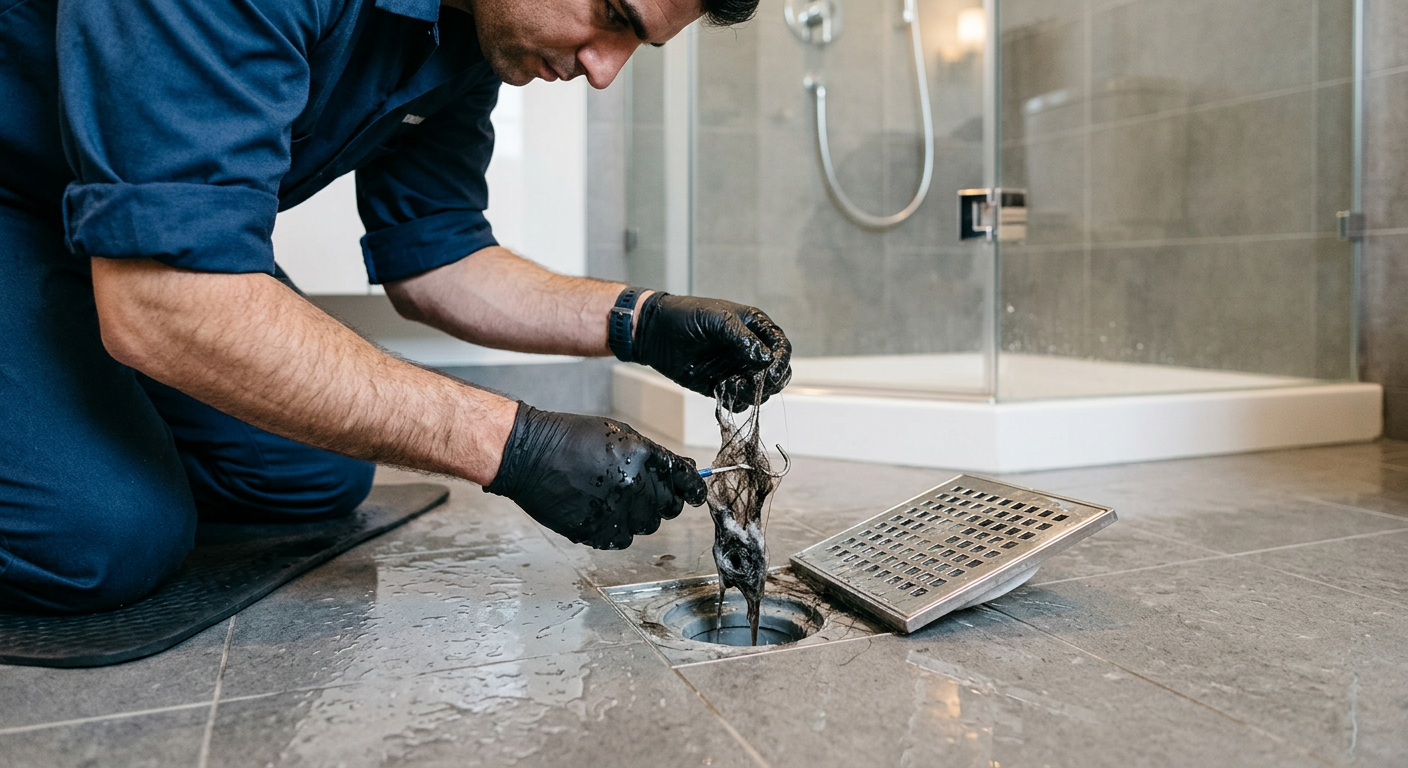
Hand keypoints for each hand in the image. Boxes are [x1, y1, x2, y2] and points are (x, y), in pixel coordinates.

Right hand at [484, 404, 707, 549]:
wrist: (530, 456)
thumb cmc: (571, 438)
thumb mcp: (618, 434)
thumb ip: (653, 455)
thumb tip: (683, 472)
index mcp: (643, 458)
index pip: (685, 482)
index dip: (694, 490)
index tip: (695, 495)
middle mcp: (634, 486)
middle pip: (669, 507)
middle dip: (662, 500)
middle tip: (644, 491)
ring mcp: (615, 512)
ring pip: (647, 525)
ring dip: (638, 515)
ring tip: (614, 498)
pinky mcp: (596, 531)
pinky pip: (622, 539)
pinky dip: (617, 529)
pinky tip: (601, 512)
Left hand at [634, 294, 791, 411]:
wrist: (656, 333)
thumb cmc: (686, 316)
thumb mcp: (718, 319)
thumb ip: (743, 338)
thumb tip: (765, 358)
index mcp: (754, 328)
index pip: (781, 347)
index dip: (781, 360)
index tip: (772, 370)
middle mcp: (749, 351)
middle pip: (776, 372)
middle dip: (771, 381)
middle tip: (758, 383)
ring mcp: (736, 369)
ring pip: (760, 390)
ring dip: (753, 392)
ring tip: (735, 385)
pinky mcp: (721, 385)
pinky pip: (738, 400)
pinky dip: (736, 401)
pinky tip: (723, 390)